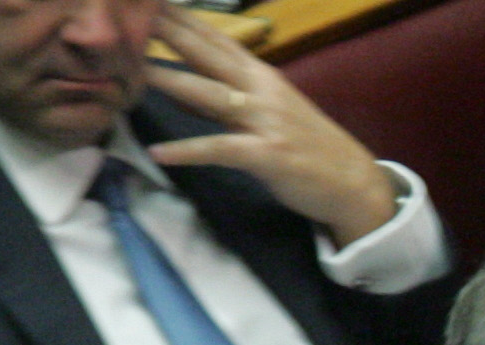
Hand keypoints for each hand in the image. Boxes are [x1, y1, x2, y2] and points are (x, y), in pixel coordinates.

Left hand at [143, 6, 399, 244]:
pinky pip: (220, 149)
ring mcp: (265, 121)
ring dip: (168, 80)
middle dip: (165, 31)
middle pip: (206, 53)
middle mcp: (262, 89)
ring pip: (208, 93)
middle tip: (126, 14)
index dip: (180, 17)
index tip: (146, 1)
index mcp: (263, 75)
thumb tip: (186, 84)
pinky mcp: (267, 155)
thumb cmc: (313, 148)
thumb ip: (231, 96)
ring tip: (130, 70)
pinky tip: (159, 153)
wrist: (358, 185)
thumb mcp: (273, 111)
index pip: (215, 38)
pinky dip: (189, 151)